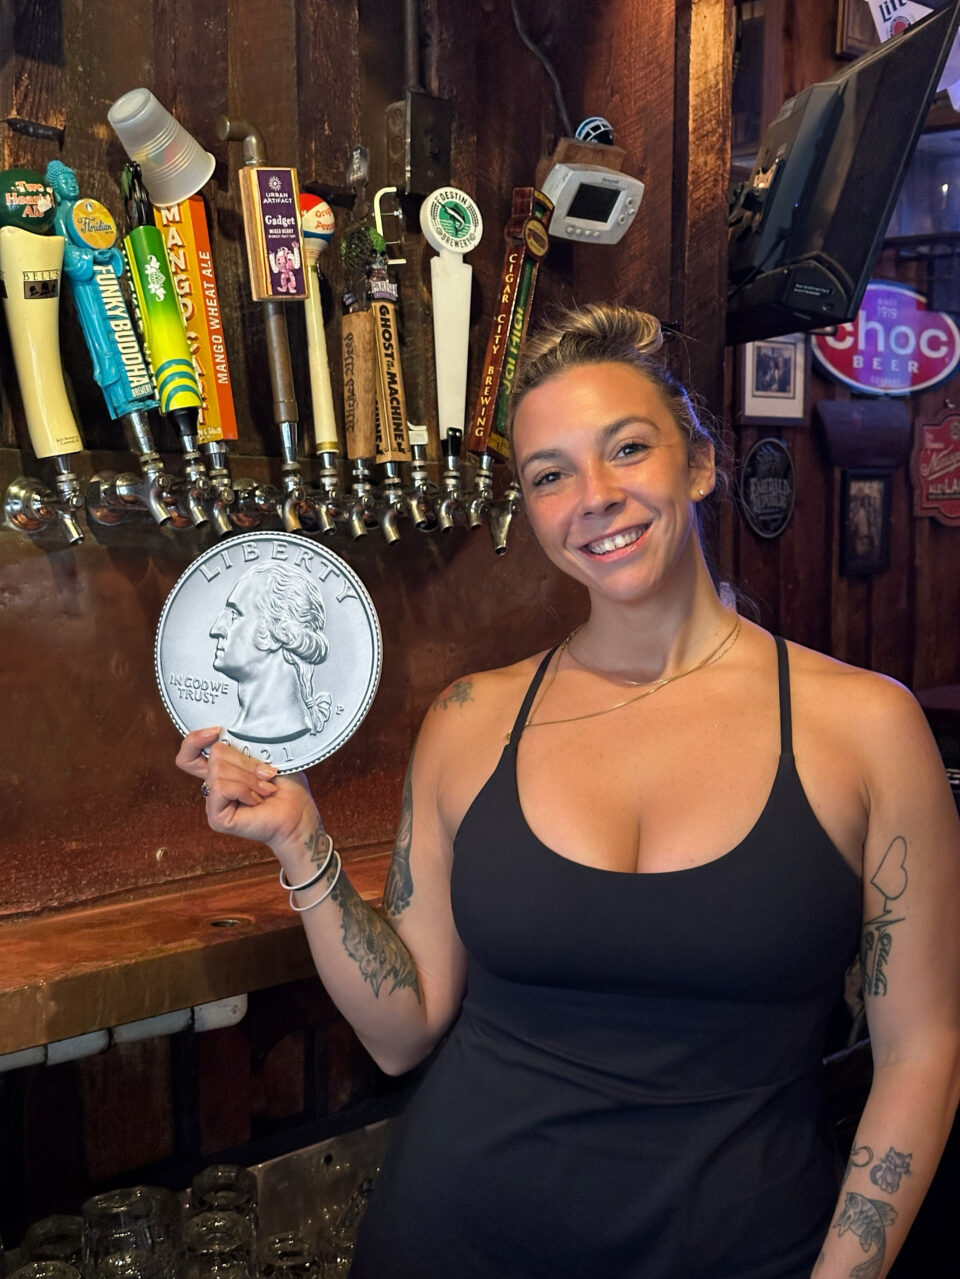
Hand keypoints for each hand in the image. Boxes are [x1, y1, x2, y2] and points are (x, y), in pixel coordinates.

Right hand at [176, 727, 317, 851]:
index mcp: (223, 769)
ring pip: (218, 770)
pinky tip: (256, 800)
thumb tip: (223, 733)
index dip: (194, 740)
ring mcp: (214, 802)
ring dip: (249, 778)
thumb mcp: (265, 755)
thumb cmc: (287, 786)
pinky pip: (220, 788)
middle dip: (246, 762)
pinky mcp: (216, 817)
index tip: (216, 731)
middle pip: (214, 754)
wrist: (299, 814)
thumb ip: (243, 744)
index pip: (189, 753)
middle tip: (267, 775)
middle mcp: (214, 785)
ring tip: (265, 789)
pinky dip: (243, 790)